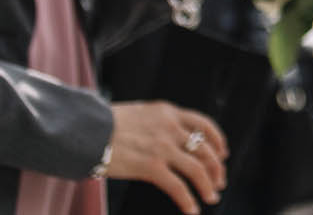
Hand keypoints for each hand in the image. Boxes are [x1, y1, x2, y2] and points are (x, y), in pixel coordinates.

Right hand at [104, 101, 226, 214]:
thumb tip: (165, 138)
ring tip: (212, 198)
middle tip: (219, 182)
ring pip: (198, 168)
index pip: (204, 125)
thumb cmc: (102, 125)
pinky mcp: (151, 166)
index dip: (218, 141)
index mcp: (168, 112)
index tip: (223, 154)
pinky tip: (192, 210)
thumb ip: (156, 124)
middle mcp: (171, 127)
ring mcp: (163, 147)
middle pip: (205, 149)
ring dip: (209, 185)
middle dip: (216, 168)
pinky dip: (188, 199)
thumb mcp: (138, 114)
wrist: (84, 130)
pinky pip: (178, 186)